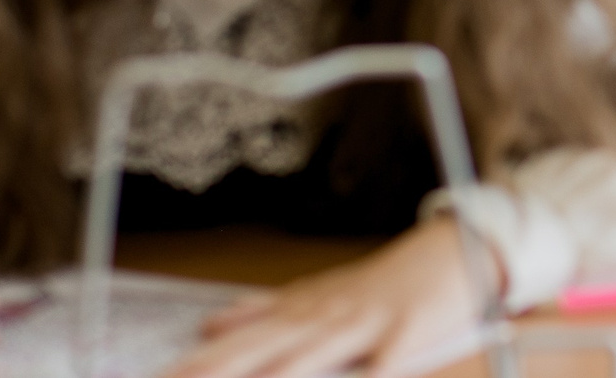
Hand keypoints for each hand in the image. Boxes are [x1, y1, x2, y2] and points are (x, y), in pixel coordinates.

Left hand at [167, 219, 495, 377]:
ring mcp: (366, 324)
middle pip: (263, 348)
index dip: (200, 361)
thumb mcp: (322, 290)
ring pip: (310, 356)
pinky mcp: (407, 336)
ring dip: (274, 376)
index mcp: (305, 308)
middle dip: (218, 369)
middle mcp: (327, 315)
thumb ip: (269, 308)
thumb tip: (213, 319)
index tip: (161, 375)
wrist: (453, 251)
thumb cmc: (385, 283)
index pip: (242, 340)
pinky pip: (380, 368)